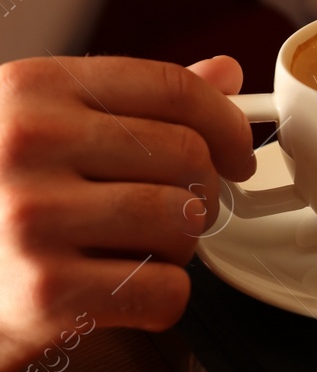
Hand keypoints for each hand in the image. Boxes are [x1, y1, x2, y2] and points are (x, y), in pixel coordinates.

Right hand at [0, 55, 253, 371]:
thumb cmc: (2, 202)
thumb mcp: (47, 128)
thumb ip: (134, 100)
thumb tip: (223, 73)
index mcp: (32, 88)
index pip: (172, 87)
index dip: (226, 123)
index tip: (239, 152)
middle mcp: (26, 143)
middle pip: (187, 155)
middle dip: (201, 190)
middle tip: (175, 211)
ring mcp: (32, 216)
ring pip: (182, 219)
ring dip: (180, 244)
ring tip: (136, 249)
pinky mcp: (44, 290)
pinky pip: (165, 289)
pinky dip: (162, 298)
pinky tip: (121, 291)